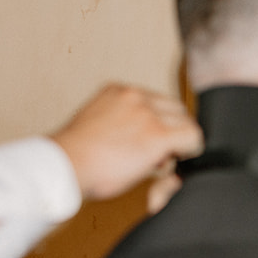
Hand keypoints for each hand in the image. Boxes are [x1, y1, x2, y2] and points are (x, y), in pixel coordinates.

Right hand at [50, 84, 203, 203]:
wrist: (64, 166)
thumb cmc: (75, 157)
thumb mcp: (96, 127)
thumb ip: (122, 126)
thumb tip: (146, 143)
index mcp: (118, 91)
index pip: (157, 102)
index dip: (159, 124)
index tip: (147, 143)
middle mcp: (135, 96)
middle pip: (176, 110)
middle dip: (171, 132)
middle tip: (155, 155)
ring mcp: (147, 113)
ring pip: (186, 124)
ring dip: (178, 143)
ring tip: (156, 161)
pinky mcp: (157, 134)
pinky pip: (193, 138)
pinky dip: (190, 152)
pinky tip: (172, 163)